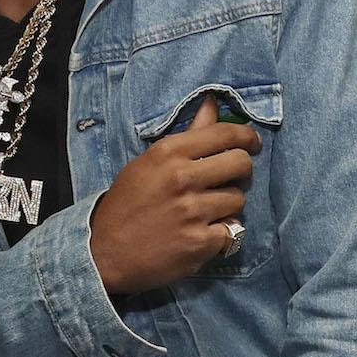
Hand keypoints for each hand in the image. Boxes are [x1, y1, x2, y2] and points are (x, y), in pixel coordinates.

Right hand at [90, 98, 259, 295]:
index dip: (246, 137)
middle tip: (232, 179)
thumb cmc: (126, 204)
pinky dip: (223, 234)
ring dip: (229, 206)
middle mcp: (182, 178)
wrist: (105, 253)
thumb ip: (188, 136)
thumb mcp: (149, 163)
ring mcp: (192, 211)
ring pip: (238, 199)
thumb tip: (213, 103)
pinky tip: (205, 234)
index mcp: (168, 153)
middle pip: (241, 164)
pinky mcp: (199, 242)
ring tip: (208, 211)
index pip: (224, 133)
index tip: (251, 144)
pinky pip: (233, 231)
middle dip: (242, 171)